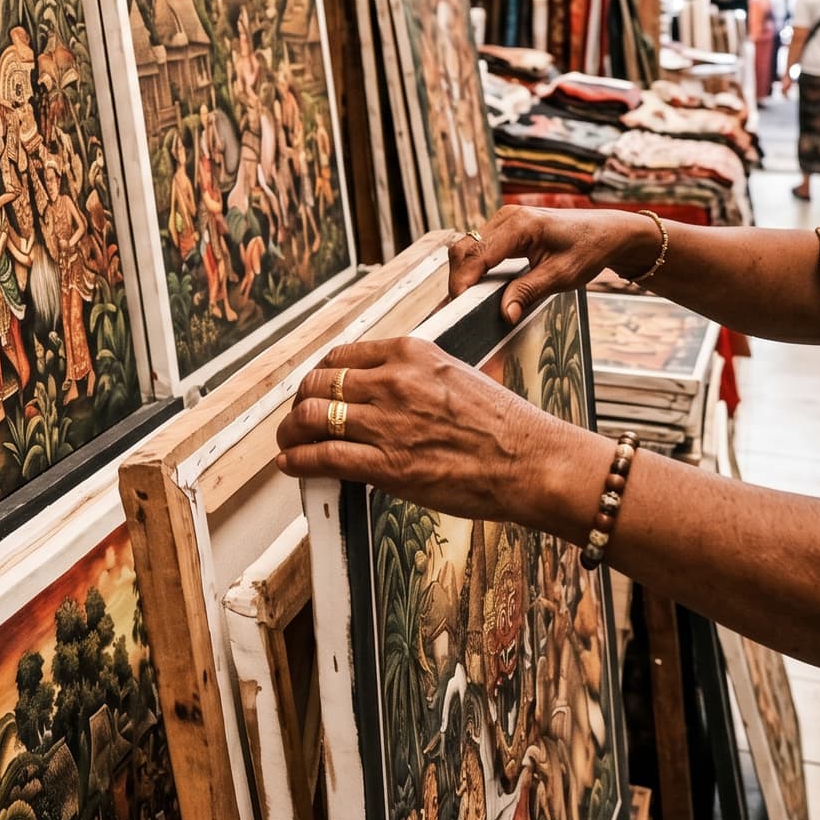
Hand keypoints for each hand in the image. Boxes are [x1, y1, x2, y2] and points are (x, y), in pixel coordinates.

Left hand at [273, 337, 598, 525]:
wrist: (531, 461)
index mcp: (410, 353)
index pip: (341, 356)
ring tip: (288, 444)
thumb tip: (384, 386)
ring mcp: (387, 423)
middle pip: (317, 384)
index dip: (320, 376)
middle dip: (299, 404)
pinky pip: (322, 457)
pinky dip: (298, 461)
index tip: (316, 390)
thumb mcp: (457, 374)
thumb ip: (416, 375)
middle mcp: (392, 381)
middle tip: (296, 419)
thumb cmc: (504, 425)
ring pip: (310, 418)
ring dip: (290, 433)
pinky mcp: (387, 465)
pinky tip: (293, 465)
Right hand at [447, 207, 657, 323]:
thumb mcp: (561, 276)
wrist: (606, 232)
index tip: (458, 306)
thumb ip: (528, 292)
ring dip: (464, 273)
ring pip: (467, 246)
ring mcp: (504, 219)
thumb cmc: (588, 249)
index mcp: (520, 225)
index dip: (462, 281)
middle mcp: (507, 217)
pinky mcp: (505, 227)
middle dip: (458, 279)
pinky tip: (478, 286)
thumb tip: (504, 314)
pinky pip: (479, 246)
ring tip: (467, 300)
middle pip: (464, 248)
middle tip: (460, 309)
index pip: (476, 254)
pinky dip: (473, 266)